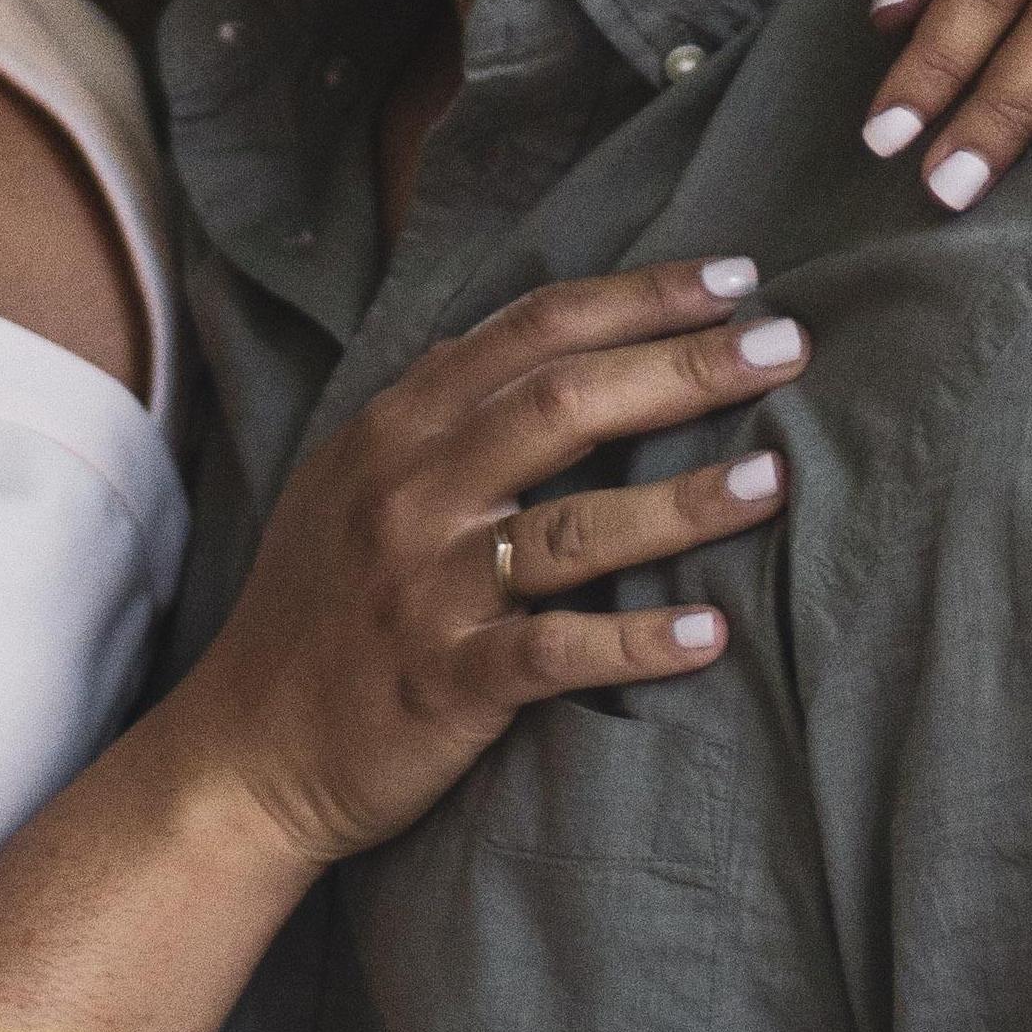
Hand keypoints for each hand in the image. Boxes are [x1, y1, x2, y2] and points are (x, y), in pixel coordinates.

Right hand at [149, 259, 803, 873]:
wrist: (245, 753)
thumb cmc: (318, 609)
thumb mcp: (350, 480)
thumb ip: (437, 410)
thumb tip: (529, 338)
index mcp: (395, 429)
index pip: (530, 332)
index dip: (638, 297)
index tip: (737, 278)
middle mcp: (410, 493)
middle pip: (563, 404)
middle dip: (683, 368)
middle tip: (786, 347)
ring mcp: (426, 588)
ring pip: (574, 527)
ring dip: (683, 501)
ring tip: (776, 478)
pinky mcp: (444, 682)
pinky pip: (553, 652)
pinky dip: (635, 642)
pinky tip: (711, 632)